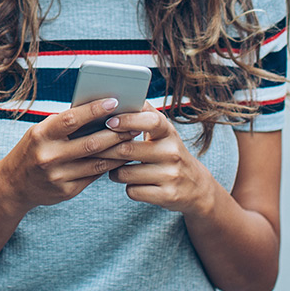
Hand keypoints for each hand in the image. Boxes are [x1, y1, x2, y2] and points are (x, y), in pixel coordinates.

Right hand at [0, 98, 140, 210]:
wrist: (13, 185)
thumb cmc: (34, 149)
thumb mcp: (41, 131)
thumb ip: (65, 124)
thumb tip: (99, 110)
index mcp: (41, 135)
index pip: (72, 119)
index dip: (94, 110)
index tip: (114, 101)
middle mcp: (49, 156)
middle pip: (91, 143)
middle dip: (116, 132)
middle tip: (134, 122)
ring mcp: (58, 176)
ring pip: (97, 162)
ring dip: (118, 150)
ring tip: (133, 138)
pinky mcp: (66, 191)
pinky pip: (94, 176)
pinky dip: (110, 165)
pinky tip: (121, 156)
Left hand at [95, 103, 214, 214]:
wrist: (196, 187)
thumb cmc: (169, 152)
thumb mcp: (164, 132)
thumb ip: (144, 115)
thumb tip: (122, 94)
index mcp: (169, 132)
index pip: (150, 121)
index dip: (128, 120)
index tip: (109, 121)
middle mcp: (172, 152)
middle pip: (128, 150)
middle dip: (106, 149)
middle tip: (93, 148)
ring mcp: (171, 175)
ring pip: (126, 173)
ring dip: (113, 171)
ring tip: (114, 167)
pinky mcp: (167, 196)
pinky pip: (132, 191)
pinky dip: (127, 187)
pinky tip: (132, 182)